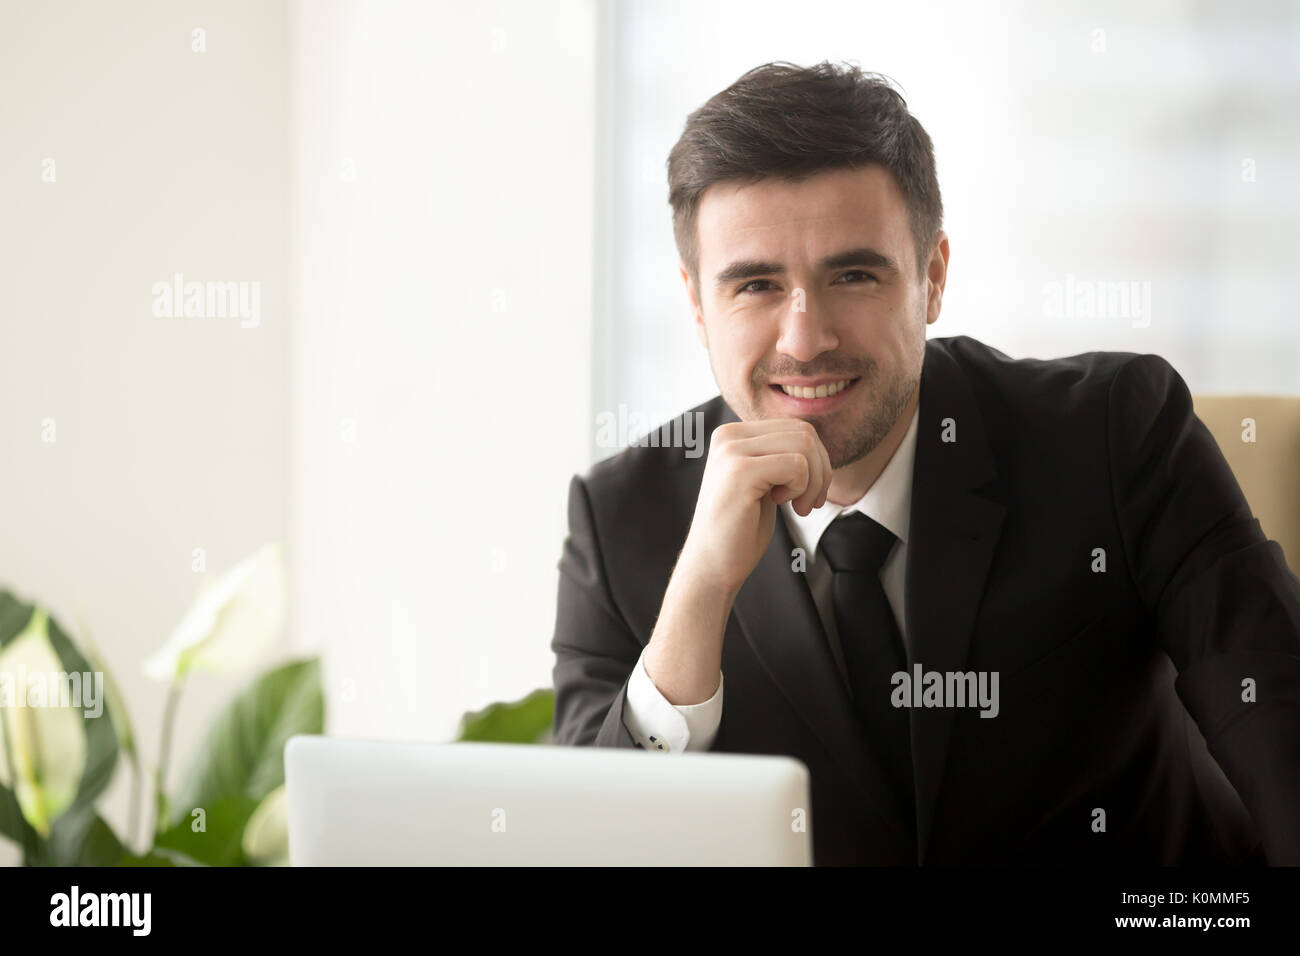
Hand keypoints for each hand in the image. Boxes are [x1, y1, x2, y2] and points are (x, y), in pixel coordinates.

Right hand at [675, 418, 831, 595]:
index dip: (817, 460)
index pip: (796, 427)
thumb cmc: (741, 528)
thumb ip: (779, 454)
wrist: (712, 564)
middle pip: (804, 432)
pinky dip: (801, 489)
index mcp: (733, 435)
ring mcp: (731, 451)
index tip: (807, 493)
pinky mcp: (740, 471)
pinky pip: (797, 465)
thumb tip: (814, 439)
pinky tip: (782, 505)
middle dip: (821, 470)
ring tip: (799, 507)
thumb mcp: (764, 480)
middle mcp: (728, 436)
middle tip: (809, 503)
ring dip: (813, 482)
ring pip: (804, 445)